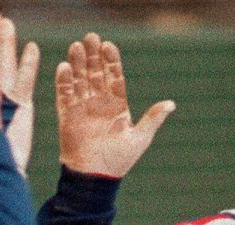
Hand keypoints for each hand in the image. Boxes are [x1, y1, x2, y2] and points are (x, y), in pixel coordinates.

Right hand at [56, 33, 174, 177]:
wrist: (95, 178)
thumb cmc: (119, 161)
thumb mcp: (139, 138)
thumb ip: (152, 119)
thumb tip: (171, 104)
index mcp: (117, 106)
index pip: (114, 78)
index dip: (111, 62)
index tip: (109, 45)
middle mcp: (99, 103)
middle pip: (95, 74)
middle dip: (93, 56)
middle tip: (90, 37)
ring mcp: (82, 108)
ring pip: (79, 80)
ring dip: (78, 64)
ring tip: (76, 46)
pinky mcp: (67, 116)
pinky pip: (64, 95)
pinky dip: (63, 82)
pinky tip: (64, 67)